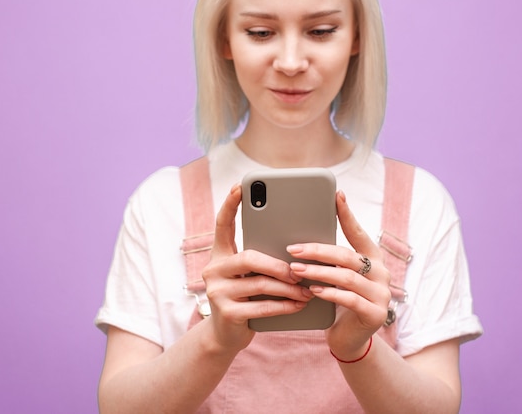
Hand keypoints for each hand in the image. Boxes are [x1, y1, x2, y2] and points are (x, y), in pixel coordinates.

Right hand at [201, 184, 313, 351]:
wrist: (226, 336)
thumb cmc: (245, 300)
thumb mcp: (250, 277)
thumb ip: (263, 261)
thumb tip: (297, 249)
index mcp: (220, 255)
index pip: (222, 225)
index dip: (230, 205)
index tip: (239, 186)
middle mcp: (213, 270)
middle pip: (248, 257)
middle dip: (278, 264)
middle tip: (299, 270)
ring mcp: (217, 292)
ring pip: (259, 284)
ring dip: (288, 288)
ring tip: (307, 291)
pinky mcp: (226, 313)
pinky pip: (262, 306)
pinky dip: (285, 306)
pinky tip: (299, 305)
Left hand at [286, 190, 390, 360]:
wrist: (348, 339)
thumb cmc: (336, 302)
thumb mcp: (334, 277)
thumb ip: (328, 260)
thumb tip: (299, 238)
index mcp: (372, 258)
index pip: (359, 232)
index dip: (347, 214)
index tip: (336, 195)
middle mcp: (381, 273)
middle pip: (346, 255)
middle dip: (317, 250)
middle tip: (292, 249)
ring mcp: (381, 294)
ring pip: (346, 276)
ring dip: (317, 272)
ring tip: (295, 270)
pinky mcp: (375, 314)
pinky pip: (349, 299)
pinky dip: (328, 293)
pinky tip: (311, 290)